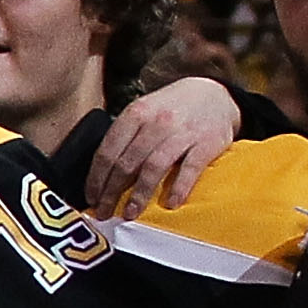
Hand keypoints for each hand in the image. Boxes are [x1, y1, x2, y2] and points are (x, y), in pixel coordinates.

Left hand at [80, 72, 238, 217]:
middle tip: (104, 212)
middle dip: (111, 192)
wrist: (216, 94)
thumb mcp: (144, 111)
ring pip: (153, 168)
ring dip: (139, 195)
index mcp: (136, 114)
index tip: (91, 197)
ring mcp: (182, 133)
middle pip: (126, 163)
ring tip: (130, 213)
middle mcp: (156, 122)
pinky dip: (178, 188)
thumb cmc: (172, 109)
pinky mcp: (206, 143)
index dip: (96, 178)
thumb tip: (102, 173)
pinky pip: (189, 169)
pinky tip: (170, 204)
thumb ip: (126, 136)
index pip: (108, 151)